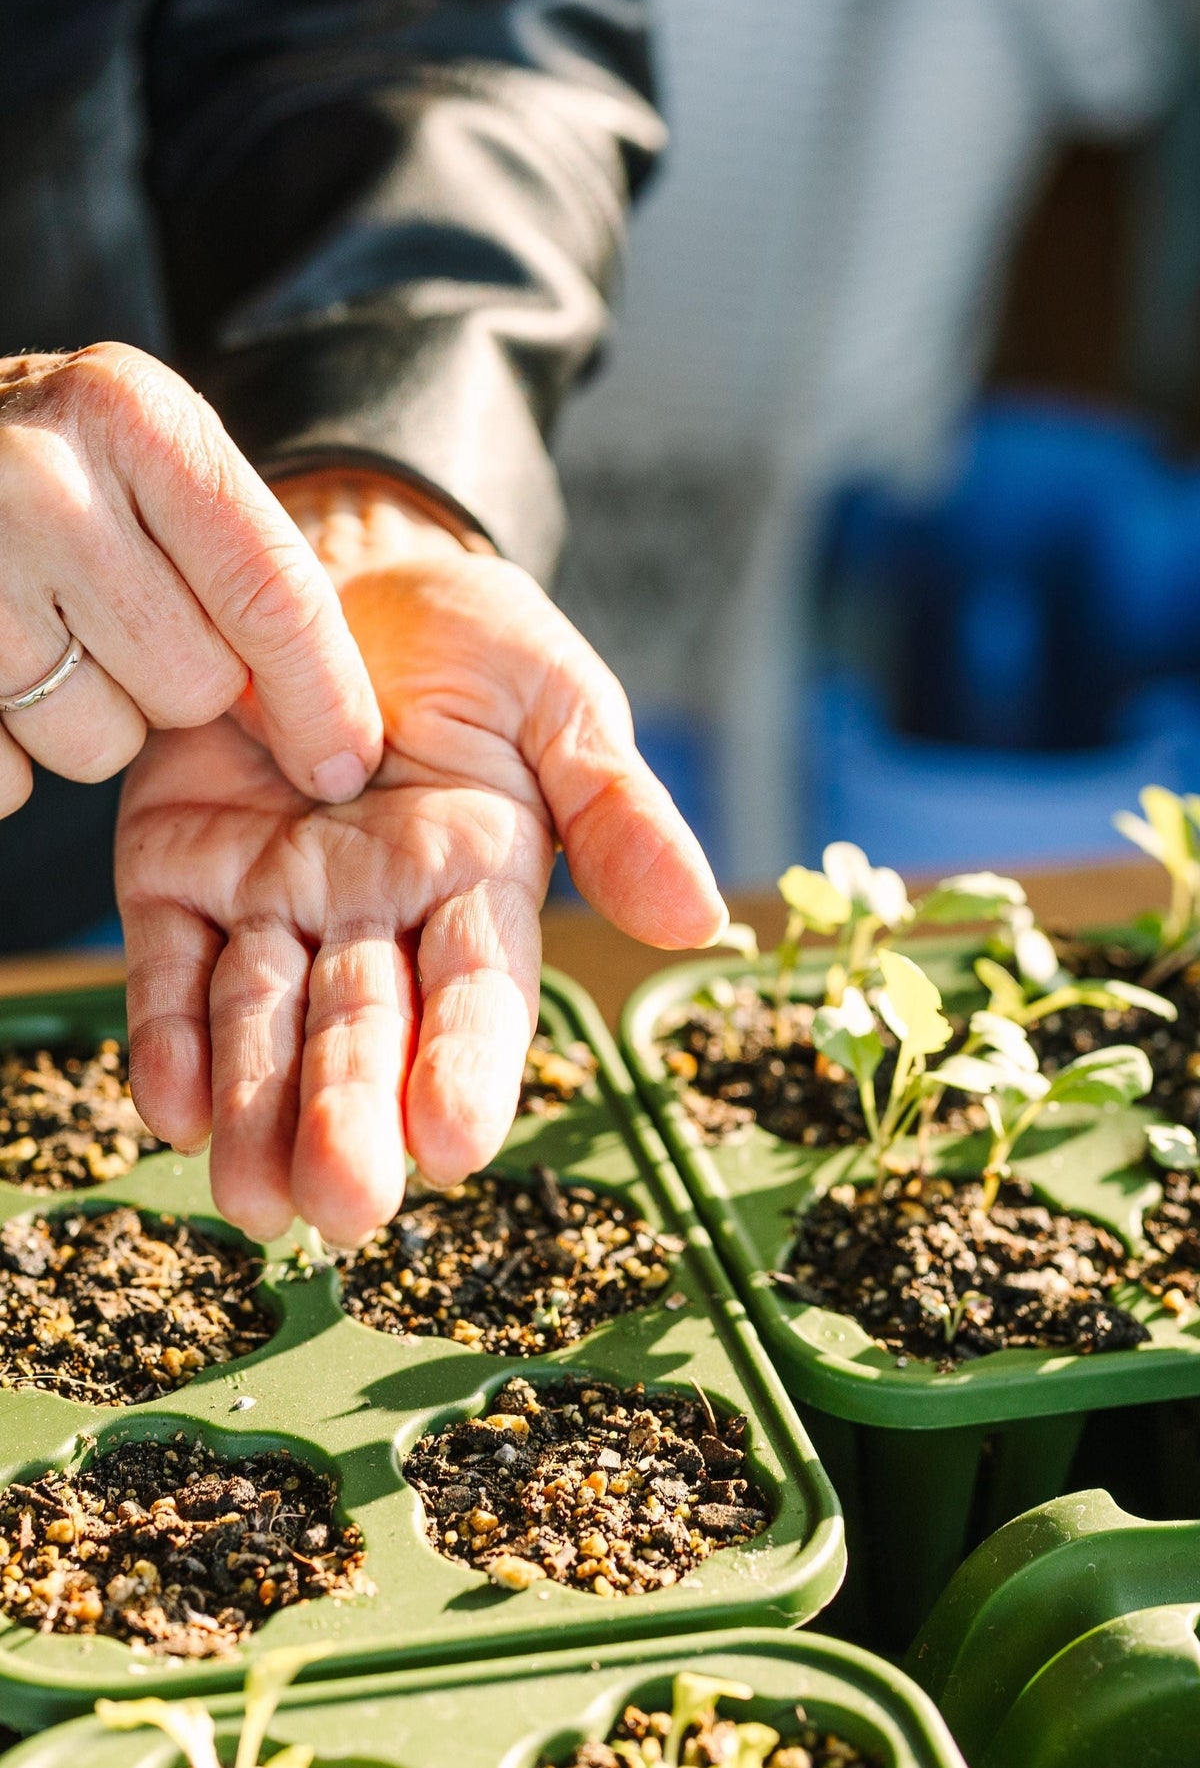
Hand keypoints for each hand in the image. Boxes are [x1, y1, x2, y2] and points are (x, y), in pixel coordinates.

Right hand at [0, 344, 380, 814]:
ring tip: (48, 635)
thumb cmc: (56, 460)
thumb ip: (246, 557)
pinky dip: (10, 752)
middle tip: (124, 621)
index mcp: (136, 418)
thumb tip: (339, 740)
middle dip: (180, 686)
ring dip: (93, 720)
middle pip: (194, 687)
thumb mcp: (153, 451)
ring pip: (100, 744)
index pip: (273, 597)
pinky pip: (9, 778)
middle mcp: (47, 483)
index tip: (345, 765)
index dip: (321, 699)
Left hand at [117, 474, 725, 1245]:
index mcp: (480, 887)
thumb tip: (699, 919)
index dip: (467, 1066)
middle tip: (343, 1205)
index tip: (455, 1141)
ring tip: (250, 1197)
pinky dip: (166, 1035)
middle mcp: (375, 916)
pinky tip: (173, 1109)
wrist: (340, 562)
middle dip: (351, 1117)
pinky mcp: (179, 871)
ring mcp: (273, 899)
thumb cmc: (470, 639)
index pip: (478, 995)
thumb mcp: (560, 701)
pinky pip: (169, 964)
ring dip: (255, 1109)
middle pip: (364, 1028)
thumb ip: (617, 808)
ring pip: (264, 1016)